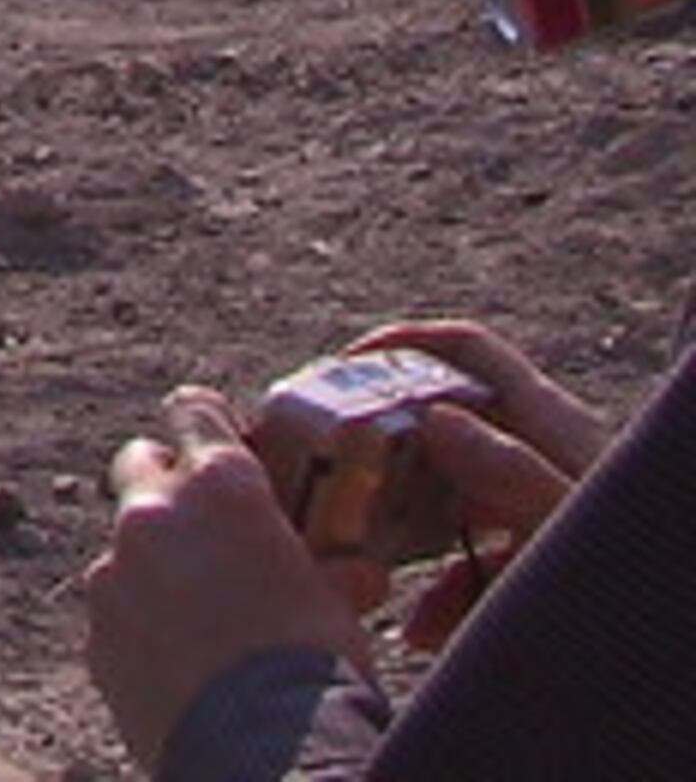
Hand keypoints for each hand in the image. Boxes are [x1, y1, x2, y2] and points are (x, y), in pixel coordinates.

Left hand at [83, 386, 375, 770]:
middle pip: (139, 464)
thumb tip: (355, 573)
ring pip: (125, 547)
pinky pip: (115, 611)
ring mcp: (114, 570)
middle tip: (199, 525)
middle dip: (164, 485)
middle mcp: (154, 512)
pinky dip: (139, 623)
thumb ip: (323, 567)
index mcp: (220, 486)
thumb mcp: (336, 602)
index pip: (194, 411)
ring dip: (154, 566)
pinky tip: (178, 661)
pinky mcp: (96, 629)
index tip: (213, 440)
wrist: (269, 754)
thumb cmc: (317, 667)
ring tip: (201, 617)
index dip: (206, 424)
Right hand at [337, 318, 612, 650]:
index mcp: (554, 428)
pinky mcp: (543, 561)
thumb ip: (513, 471)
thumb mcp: (573, 526)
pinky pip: (477, 561)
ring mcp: (541, 509)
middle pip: (445, 424)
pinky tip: (424, 628)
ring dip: (408, 532)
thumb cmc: (642, 584)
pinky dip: (444, 590)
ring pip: (452, 500)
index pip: (465, 351)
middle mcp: (543, 458)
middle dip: (385, 449)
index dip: (402, 345)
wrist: (676, 650)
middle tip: (332, 474)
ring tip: (370, 567)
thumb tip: (436, 419)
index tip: (342, 371)